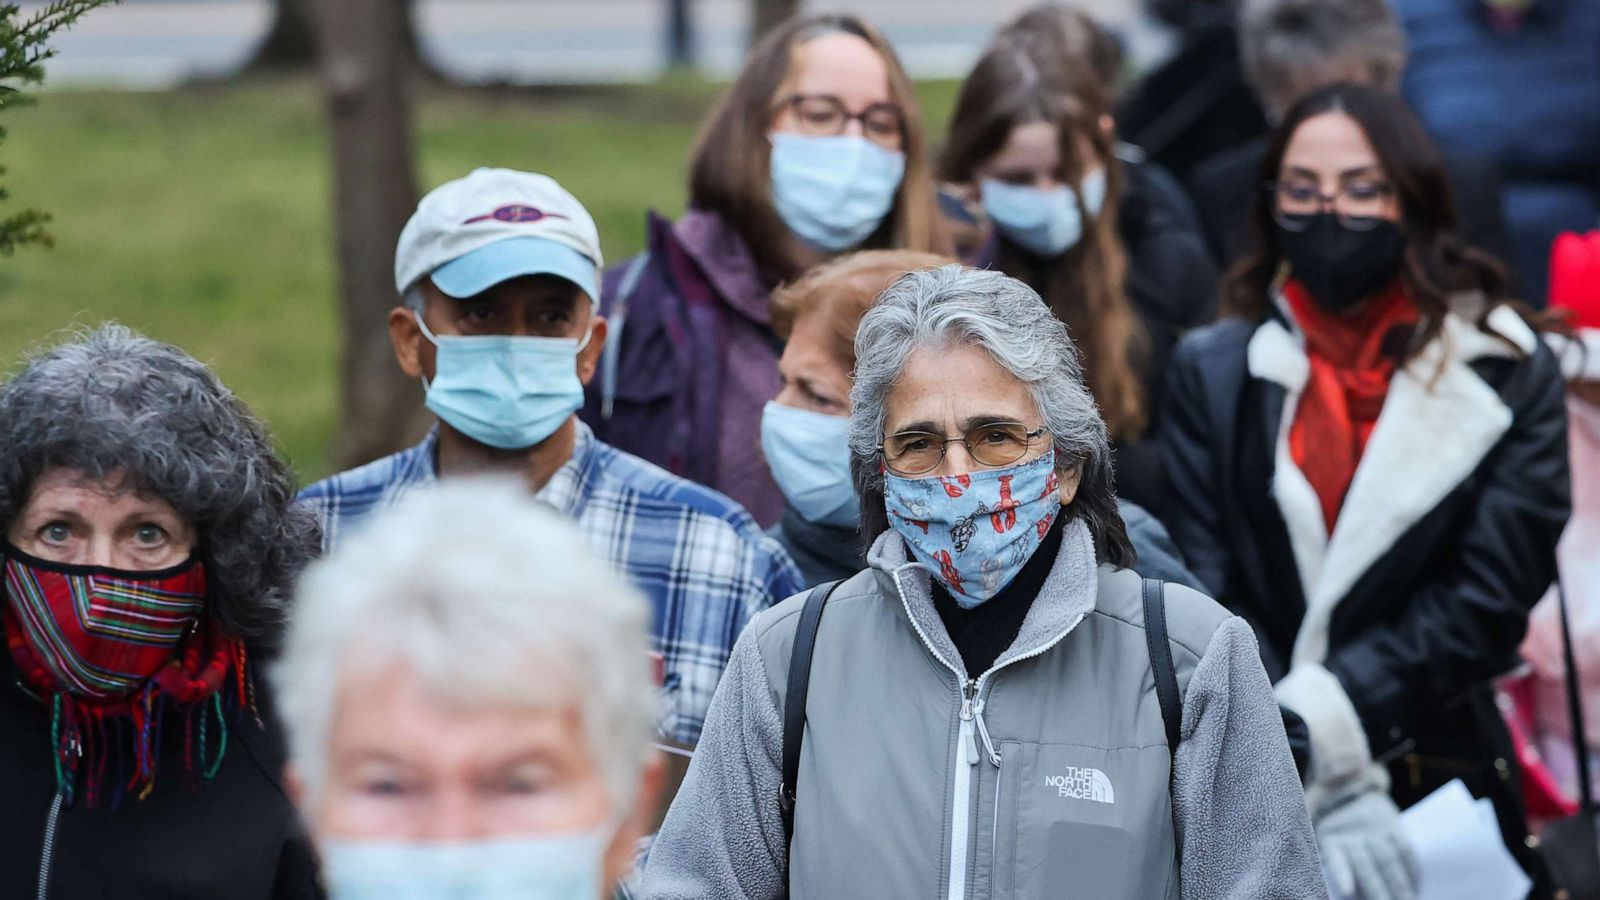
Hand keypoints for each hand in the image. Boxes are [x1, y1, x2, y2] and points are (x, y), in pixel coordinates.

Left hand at [1314, 772, 1417, 899]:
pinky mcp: (1391, 823)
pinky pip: (1404, 848)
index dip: (1342, 874)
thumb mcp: (1327, 840)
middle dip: (1379, 892)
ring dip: (1399, 886)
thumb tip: (1352, 893)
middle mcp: (1351, 833)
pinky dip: (1412, 870)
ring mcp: (1372, 827)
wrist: (1349, 789)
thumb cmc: (1337, 829)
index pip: (1337, 858)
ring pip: (1387, 860)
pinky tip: (1416, 885)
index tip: (1348, 891)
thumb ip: (1338, 864)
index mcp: (1330, 839)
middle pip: (1367, 866)